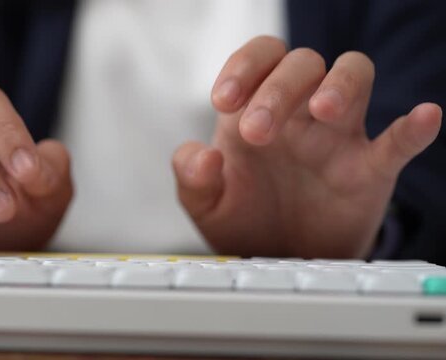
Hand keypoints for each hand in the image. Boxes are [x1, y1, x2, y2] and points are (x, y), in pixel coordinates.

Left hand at [173, 36, 441, 258]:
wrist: (277, 261)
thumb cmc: (243, 221)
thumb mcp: (205, 205)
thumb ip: (192, 178)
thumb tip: (204, 156)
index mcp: (255, 112)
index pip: (259, 58)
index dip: (243, 67)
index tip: (223, 100)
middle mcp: (297, 114)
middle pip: (302, 63)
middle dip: (278, 89)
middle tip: (257, 132)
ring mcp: (336, 138)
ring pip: (353, 76)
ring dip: (340, 84)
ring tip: (323, 110)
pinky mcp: (369, 170)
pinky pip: (397, 140)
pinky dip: (412, 128)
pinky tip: (422, 118)